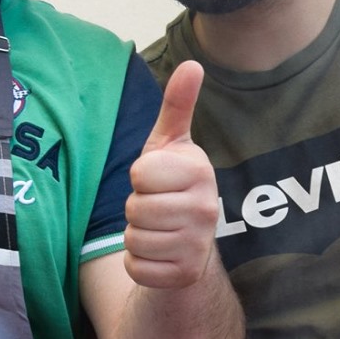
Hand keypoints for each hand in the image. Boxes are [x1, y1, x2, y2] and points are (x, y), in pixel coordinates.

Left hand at [124, 60, 222, 289]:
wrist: (189, 243)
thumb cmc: (172, 185)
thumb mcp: (171, 145)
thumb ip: (177, 105)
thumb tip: (193, 63)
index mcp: (201, 172)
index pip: (140, 173)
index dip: (140, 177)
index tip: (158, 180)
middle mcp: (206, 210)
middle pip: (134, 208)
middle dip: (136, 208)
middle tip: (157, 207)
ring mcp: (197, 246)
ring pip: (133, 238)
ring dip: (136, 235)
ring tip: (158, 229)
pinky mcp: (183, 275)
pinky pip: (135, 267)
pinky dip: (138, 262)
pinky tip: (158, 254)